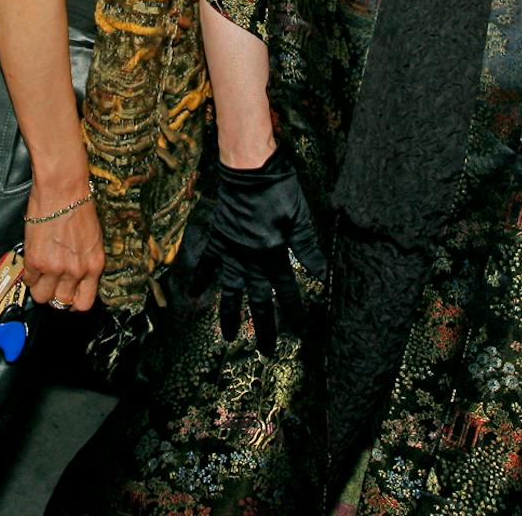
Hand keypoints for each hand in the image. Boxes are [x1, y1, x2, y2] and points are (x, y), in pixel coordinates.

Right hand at [20, 182, 104, 312]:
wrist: (62, 189)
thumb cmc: (78, 206)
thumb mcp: (93, 239)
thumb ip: (85, 261)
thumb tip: (76, 275)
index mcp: (94, 265)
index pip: (85, 302)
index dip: (74, 302)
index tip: (68, 296)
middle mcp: (76, 271)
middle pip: (62, 302)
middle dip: (55, 295)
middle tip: (51, 283)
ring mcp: (55, 268)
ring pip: (42, 296)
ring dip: (40, 288)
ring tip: (40, 275)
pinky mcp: (35, 261)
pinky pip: (29, 280)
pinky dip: (29, 274)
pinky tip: (32, 262)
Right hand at [196, 147, 325, 356]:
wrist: (247, 170)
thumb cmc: (278, 189)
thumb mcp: (300, 218)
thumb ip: (309, 249)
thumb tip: (325, 275)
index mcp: (273, 255)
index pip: (286, 291)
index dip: (295, 312)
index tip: (301, 331)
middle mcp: (250, 259)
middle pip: (258, 300)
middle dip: (264, 327)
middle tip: (267, 352)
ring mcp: (231, 251)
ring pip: (231, 290)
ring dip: (231, 315)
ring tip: (229, 336)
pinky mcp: (218, 239)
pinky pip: (206, 263)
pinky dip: (201, 278)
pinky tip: (196, 294)